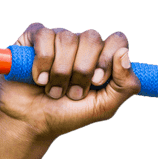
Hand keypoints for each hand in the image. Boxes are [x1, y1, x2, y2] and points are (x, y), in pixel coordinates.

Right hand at [0, 22, 141, 141]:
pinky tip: (39, 79)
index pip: (118, 40)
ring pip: (67, 38)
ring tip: (54, 91)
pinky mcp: (33, 37)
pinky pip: (44, 35)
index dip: (108, 59)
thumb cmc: (69, 114)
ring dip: (60, 73)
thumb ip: (125, 85)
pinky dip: (42, 63)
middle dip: (82, 71)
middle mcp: (82, 44)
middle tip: (74, 93)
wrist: (32, 123)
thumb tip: (124, 53)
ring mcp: (58, 38)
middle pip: (92, 38)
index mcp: (102, 57)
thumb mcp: (104, 107)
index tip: (98, 82)